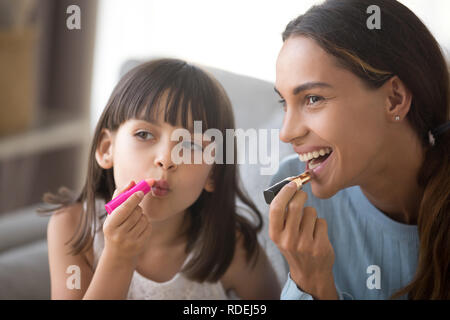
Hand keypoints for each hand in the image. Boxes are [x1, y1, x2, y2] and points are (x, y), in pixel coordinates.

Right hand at [102, 179, 153, 264]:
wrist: (117, 254)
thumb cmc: (114, 228)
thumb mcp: (112, 214)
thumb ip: (120, 196)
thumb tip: (132, 182)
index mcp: (109, 225)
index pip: (124, 208)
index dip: (133, 198)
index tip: (140, 192)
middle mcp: (119, 234)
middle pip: (136, 212)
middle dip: (137, 207)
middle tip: (135, 208)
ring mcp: (130, 241)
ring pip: (144, 218)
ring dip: (142, 216)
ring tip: (134, 220)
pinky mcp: (140, 244)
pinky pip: (148, 226)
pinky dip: (146, 223)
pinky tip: (139, 227)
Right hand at [268, 181, 337, 299]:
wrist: (310, 274)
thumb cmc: (294, 247)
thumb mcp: (281, 235)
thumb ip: (282, 216)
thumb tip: (289, 188)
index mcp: (275, 235)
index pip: (276, 208)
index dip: (284, 192)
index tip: (291, 184)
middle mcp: (288, 240)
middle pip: (296, 206)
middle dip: (301, 196)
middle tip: (302, 195)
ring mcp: (304, 244)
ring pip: (311, 212)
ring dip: (311, 214)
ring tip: (309, 225)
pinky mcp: (319, 246)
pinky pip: (322, 222)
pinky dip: (320, 224)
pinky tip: (317, 234)